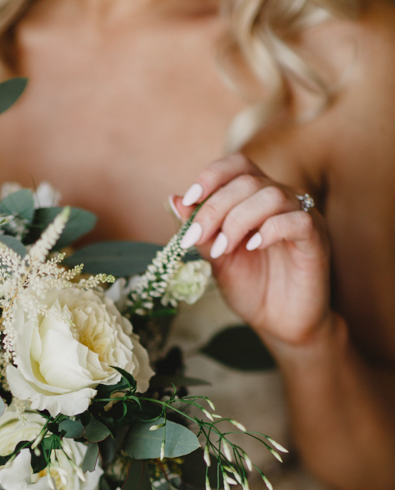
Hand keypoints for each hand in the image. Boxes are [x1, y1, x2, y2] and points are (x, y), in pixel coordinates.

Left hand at [170, 154, 330, 349]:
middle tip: (198, 238)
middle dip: (215, 207)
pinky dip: (271, 230)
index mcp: (256, 200)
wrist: (279, 323)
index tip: (190, 198)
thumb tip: (174, 200)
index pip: (238, 165)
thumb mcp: (217, 259)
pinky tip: (253, 247)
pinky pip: (298, 220)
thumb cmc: (252, 288)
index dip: (213, 175)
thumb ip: (200, 231)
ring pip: (272, 195)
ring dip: (239, 219)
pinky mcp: (316, 240)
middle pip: (248, 181)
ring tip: (225, 248)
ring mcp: (301, 217)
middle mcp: (281, 201)